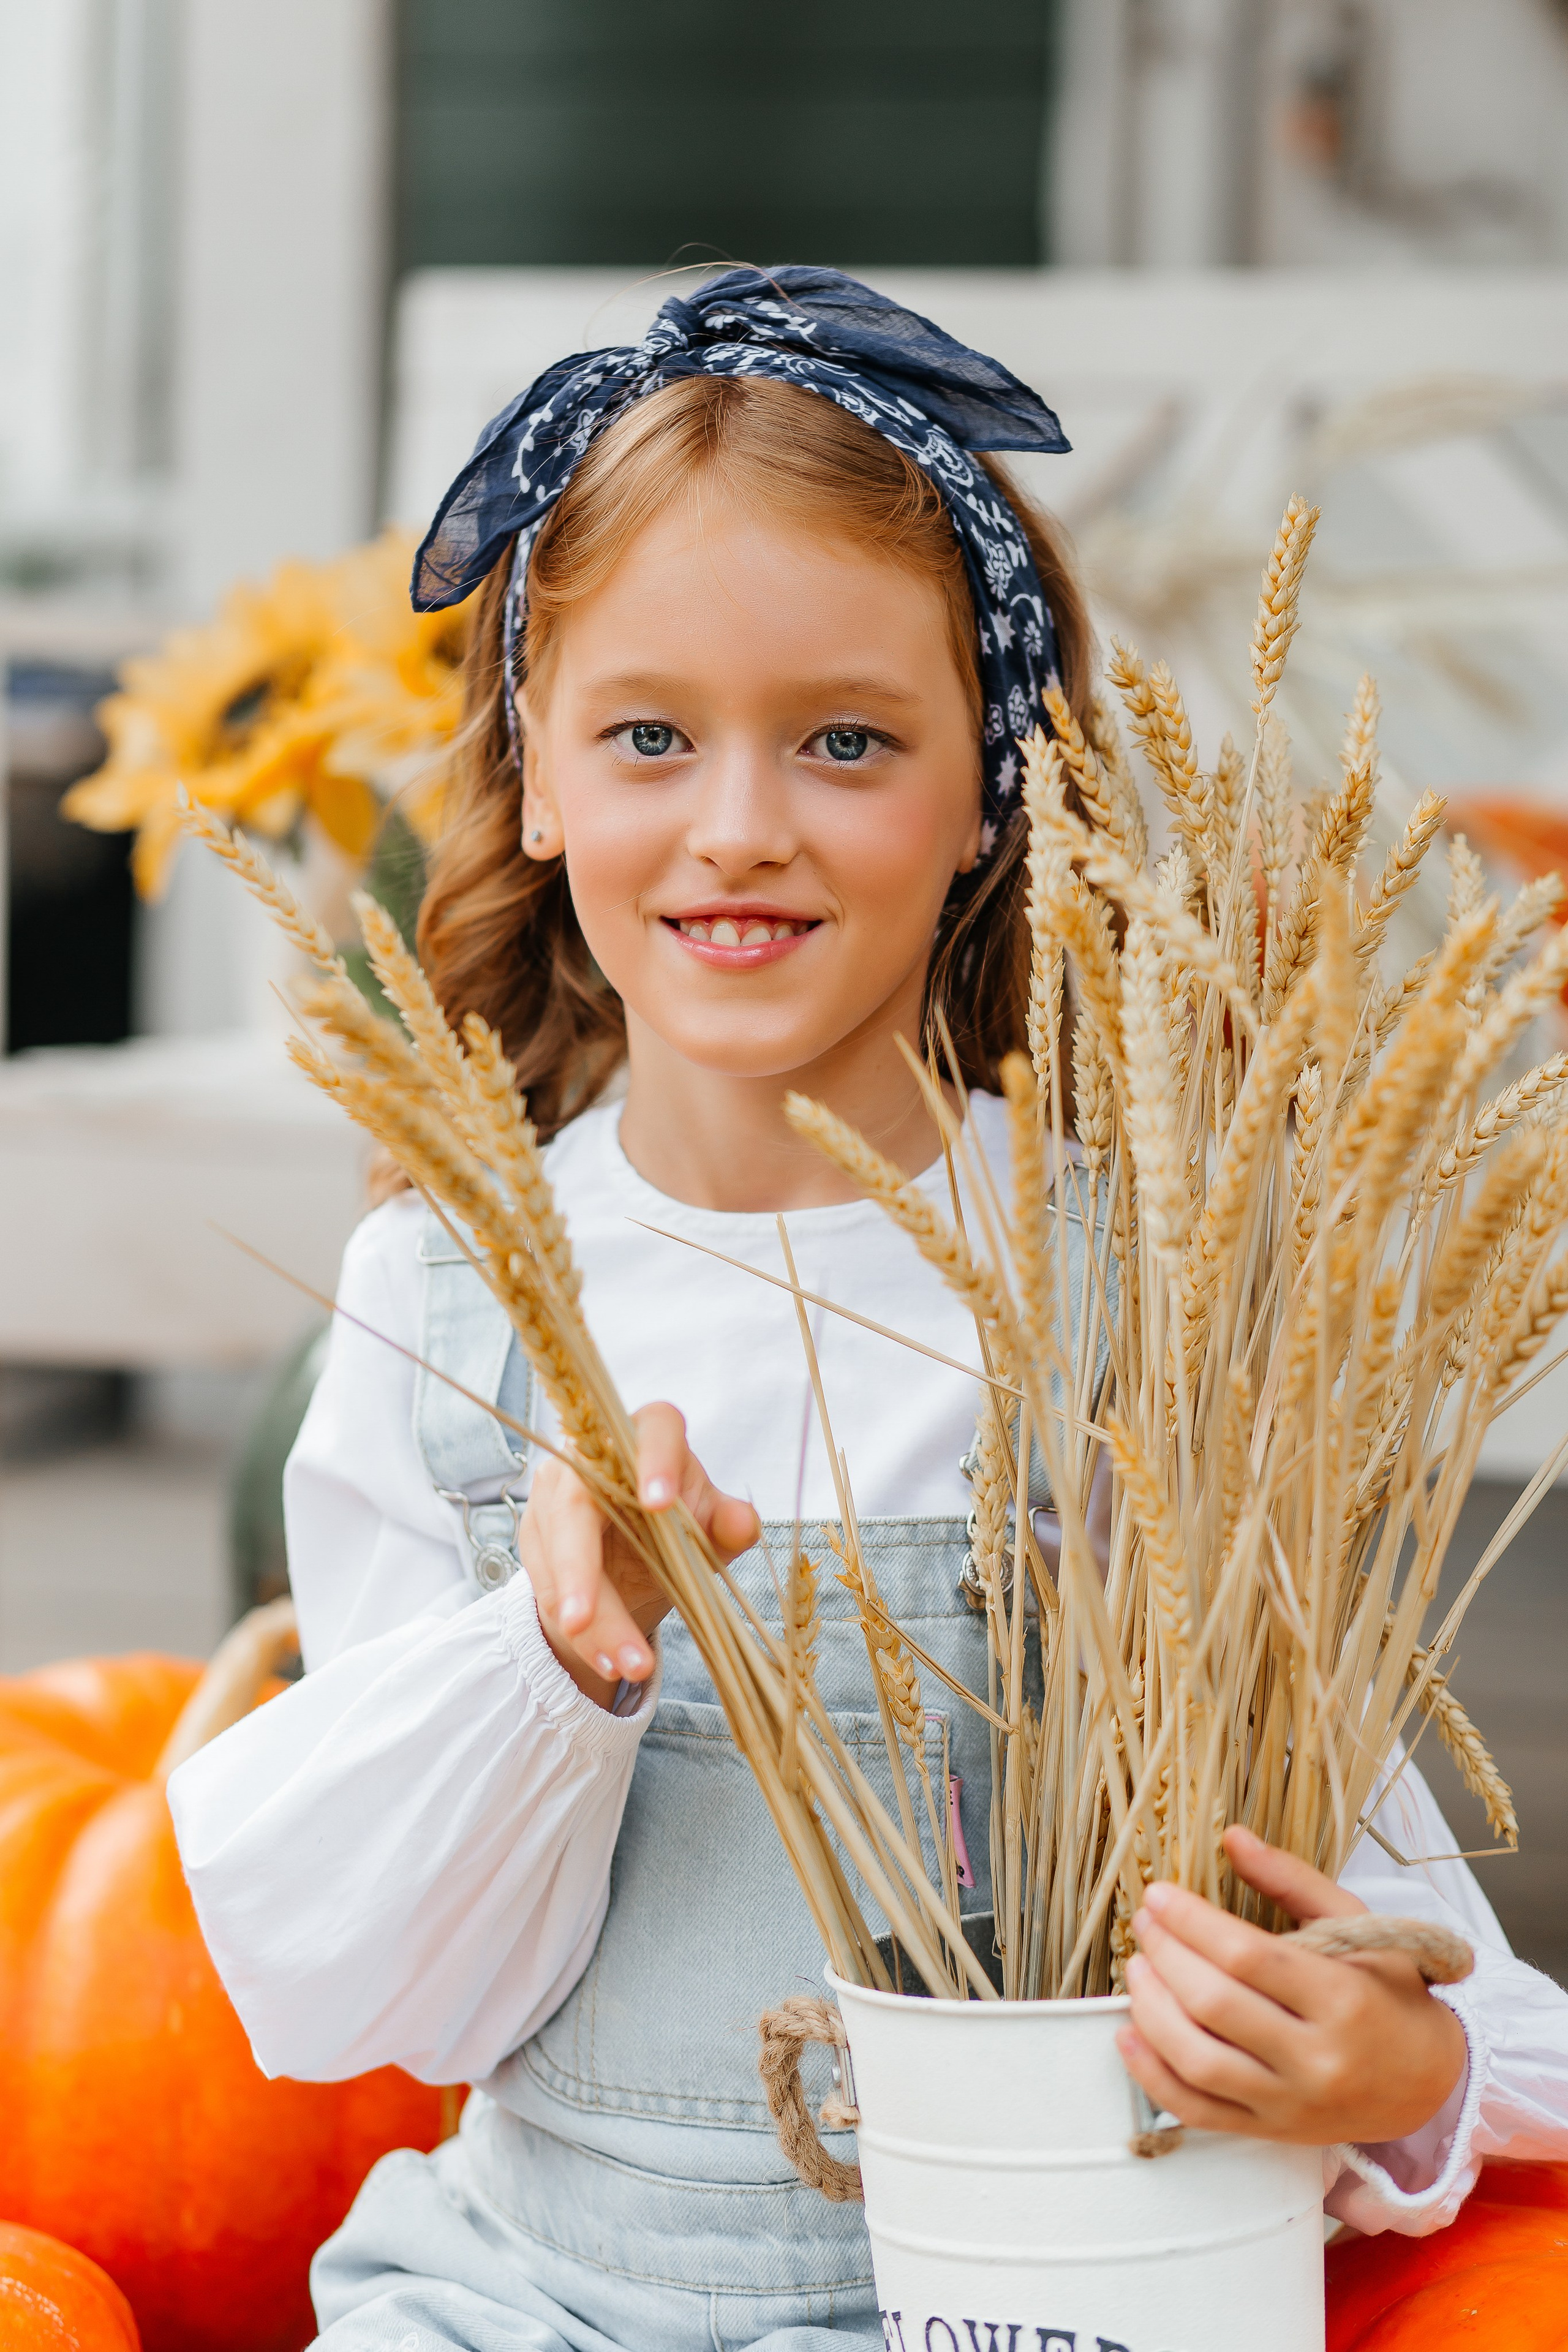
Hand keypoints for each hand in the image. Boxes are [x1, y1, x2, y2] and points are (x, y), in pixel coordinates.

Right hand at [520, 1402, 759, 1710]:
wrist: (638, 1558)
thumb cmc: (680, 1528)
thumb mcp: (711, 1529)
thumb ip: (730, 1524)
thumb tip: (742, 1522)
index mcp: (650, 1435)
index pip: (652, 1430)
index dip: (653, 1461)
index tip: (658, 1504)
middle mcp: (592, 1455)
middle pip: (576, 1505)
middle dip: (580, 1570)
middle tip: (584, 1622)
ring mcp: (554, 1494)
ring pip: (557, 1557)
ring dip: (590, 1619)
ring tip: (626, 1663)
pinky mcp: (535, 1534)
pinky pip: (547, 1587)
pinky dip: (583, 1632)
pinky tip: (608, 1660)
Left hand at [1116, 1824, 1467, 2145]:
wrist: (1431, 2084)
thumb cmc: (1390, 1993)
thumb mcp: (1357, 1926)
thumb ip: (1291, 1879)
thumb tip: (1231, 1837)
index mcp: (1342, 2000)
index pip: (1247, 1957)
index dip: (1192, 1922)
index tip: (1160, 1894)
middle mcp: (1317, 2060)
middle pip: (1215, 2005)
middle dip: (1166, 1956)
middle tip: (1145, 1924)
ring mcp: (1291, 2104)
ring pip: (1199, 2062)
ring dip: (1151, 2010)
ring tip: (1137, 1969)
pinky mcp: (1271, 2133)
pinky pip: (1197, 2112)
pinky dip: (1151, 2075)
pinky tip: (1129, 2033)